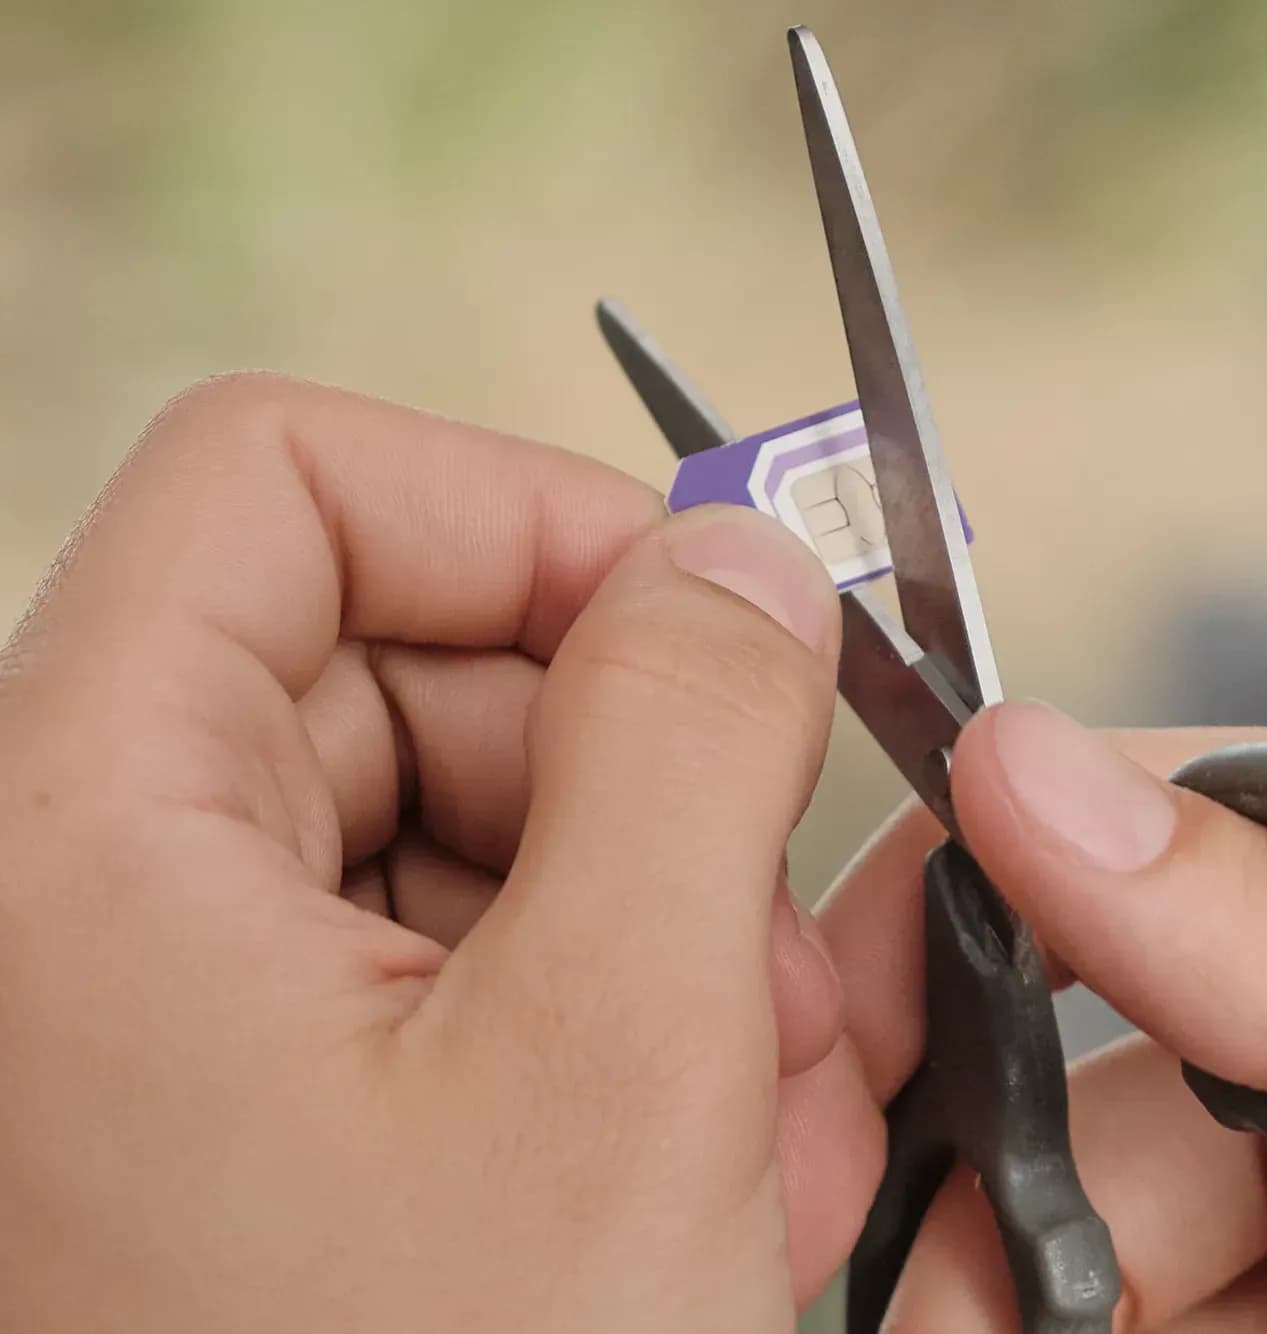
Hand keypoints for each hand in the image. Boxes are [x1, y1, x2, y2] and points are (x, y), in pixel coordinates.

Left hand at [0, 374, 876, 1330]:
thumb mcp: (622, 1055)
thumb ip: (692, 741)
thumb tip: (741, 558)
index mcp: (77, 841)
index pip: (285, 484)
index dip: (518, 513)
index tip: (713, 622)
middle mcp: (91, 909)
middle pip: (403, 664)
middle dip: (638, 782)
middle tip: (771, 957)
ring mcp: (175, 1022)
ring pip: (466, 830)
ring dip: (662, 934)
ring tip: (768, 1117)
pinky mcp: (267, 1115)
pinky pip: (467, 971)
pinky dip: (615, 1031)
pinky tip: (714, 1170)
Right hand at [813, 704, 1266, 1329]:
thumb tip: (1046, 782)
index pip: (1181, 816)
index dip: (992, 907)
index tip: (853, 1028)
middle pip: (1106, 1034)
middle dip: (994, 1152)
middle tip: (919, 1289)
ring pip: (1094, 1195)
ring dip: (1005, 1274)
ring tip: (956, 1332)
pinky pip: (1139, 1291)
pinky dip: (1054, 1312)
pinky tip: (1030, 1330)